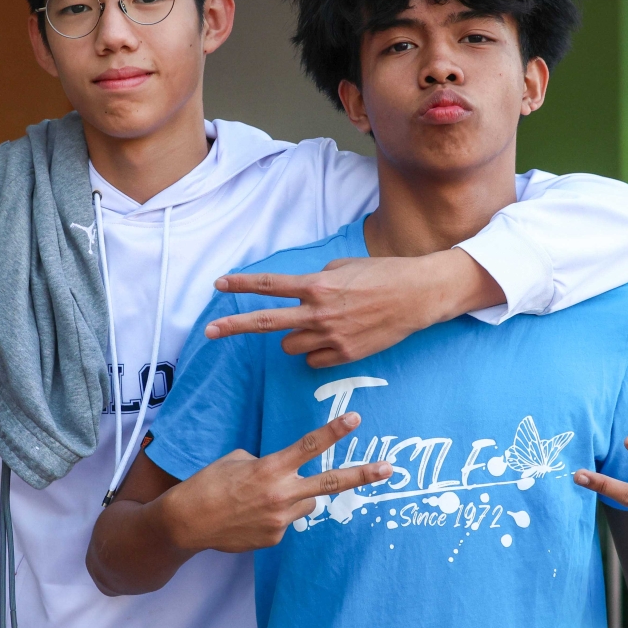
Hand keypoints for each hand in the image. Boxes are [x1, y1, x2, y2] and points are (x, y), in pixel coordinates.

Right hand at [164, 412, 392, 551]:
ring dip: (295, 496)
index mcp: (271, 469)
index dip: (334, 431)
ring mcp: (281, 520)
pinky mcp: (275, 538)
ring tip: (261, 498)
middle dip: (362, 474)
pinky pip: (286, 520)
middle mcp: (282, 495)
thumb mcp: (237, 460)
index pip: (309, 446)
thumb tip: (284, 473)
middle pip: (331, 483)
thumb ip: (268, 463)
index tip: (356, 419)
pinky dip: (274, 514)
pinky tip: (250, 515)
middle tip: (388, 468)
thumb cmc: (209, 484)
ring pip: (306, 502)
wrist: (188, 522)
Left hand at [203, 249, 503, 366]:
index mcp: (318, 285)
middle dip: (235, 326)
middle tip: (210, 331)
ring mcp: (331, 337)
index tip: (218, 284)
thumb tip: (302, 293)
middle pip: (266, 323)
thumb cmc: (383, 275)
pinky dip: (317, 353)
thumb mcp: (345, 267)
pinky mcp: (345, 356)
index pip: (270, 285)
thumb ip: (317, 280)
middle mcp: (319, 313)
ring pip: (291, 346)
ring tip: (319, 326)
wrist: (418, 297)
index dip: (242, 285)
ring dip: (295, 337)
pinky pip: (313, 360)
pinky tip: (336, 340)